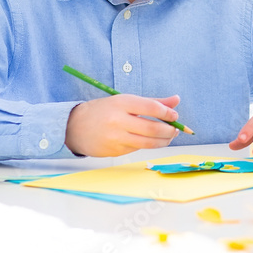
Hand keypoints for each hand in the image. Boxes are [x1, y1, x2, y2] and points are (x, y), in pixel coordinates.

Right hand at [64, 94, 180, 157]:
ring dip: (163, 141)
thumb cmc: (104, 111)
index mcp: (122, 103)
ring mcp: (115, 138)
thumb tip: (176, 100)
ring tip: (168, 137)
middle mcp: (118, 120)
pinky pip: (137, 148)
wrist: (75, 127)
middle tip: (176, 130)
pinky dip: (147, 145)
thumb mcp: (126, 101)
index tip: (175, 116)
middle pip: (152, 128)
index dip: (167, 113)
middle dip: (169, 131)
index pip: (151, 107)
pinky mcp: (114, 151)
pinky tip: (149, 141)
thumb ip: (152, 102)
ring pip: (147, 143)